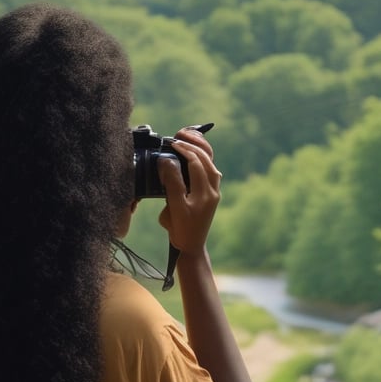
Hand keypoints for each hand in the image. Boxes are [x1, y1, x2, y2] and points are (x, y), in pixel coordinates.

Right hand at [157, 127, 221, 255]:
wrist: (191, 246)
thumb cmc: (181, 230)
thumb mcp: (174, 208)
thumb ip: (172, 183)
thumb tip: (167, 160)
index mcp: (205, 194)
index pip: (196, 164)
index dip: (184, 150)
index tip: (170, 143)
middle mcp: (213, 190)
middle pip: (207, 159)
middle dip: (193, 144)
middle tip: (178, 135)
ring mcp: (213, 191)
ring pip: (210, 162)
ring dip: (200, 148)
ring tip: (186, 137)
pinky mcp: (211, 192)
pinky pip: (209, 169)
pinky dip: (202, 157)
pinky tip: (193, 152)